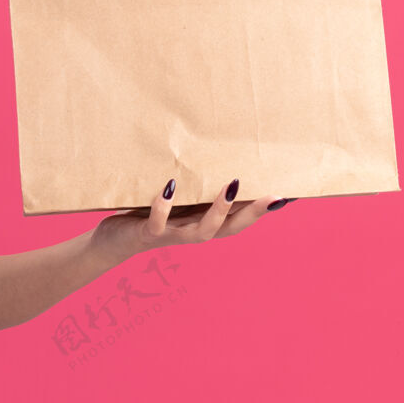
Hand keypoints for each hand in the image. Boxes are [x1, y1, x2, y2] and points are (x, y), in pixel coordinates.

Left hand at [88, 178, 294, 264]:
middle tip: (275, 196)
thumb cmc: (150, 215)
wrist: (114, 241)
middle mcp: (192, 233)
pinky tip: (169, 188)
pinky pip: (158, 223)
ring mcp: (171, 235)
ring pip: (202, 231)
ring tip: (230, 187)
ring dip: (218, 211)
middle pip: (230, 229)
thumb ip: (195, 189)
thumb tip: (214, 161)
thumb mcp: (176, 201)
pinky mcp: (148, 233)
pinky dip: (164, 207)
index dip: (263, 210)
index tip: (289, 195)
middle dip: (253, 214)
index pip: (240, 220)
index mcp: (203, 224)